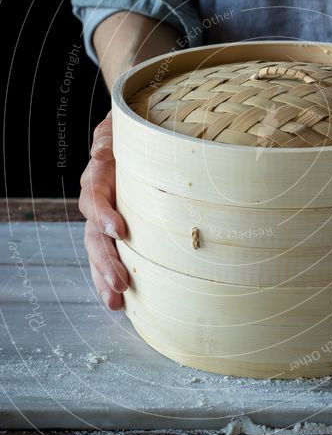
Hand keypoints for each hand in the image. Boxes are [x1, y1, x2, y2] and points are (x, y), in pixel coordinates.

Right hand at [79, 112, 128, 309]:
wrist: (135, 141)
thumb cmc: (131, 137)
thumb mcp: (120, 131)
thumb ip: (109, 140)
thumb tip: (102, 154)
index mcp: (99, 178)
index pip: (96, 199)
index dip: (105, 215)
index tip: (120, 231)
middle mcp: (96, 202)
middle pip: (94, 236)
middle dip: (106, 261)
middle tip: (120, 283)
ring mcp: (102, 220)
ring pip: (97, 252)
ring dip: (105, 277)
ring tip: (116, 301)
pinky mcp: (114, 232)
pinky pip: (107, 258)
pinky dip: (108, 280)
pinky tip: (119, 303)